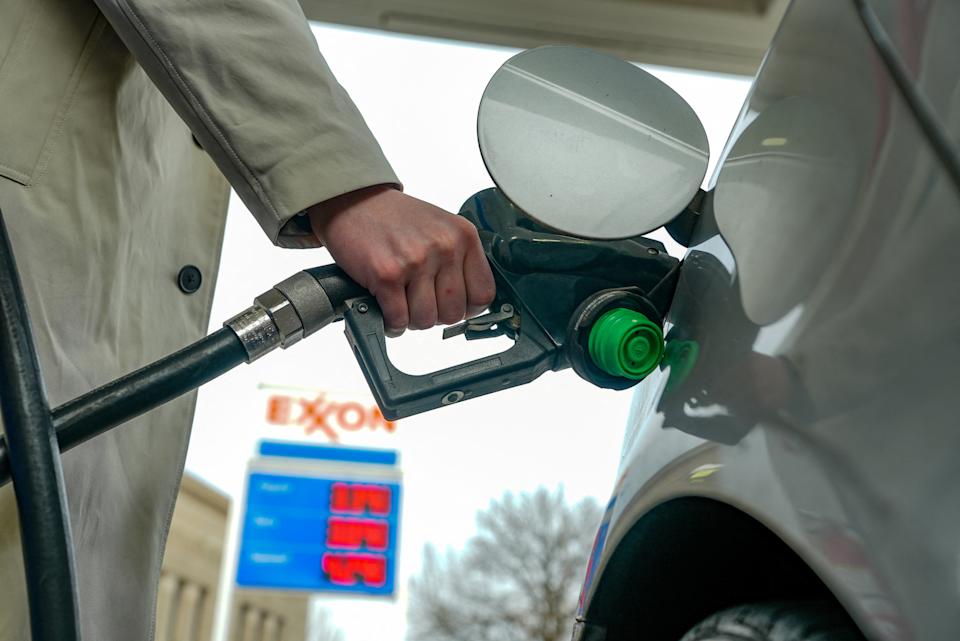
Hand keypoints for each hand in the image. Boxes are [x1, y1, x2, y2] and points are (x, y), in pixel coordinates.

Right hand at [307, 185, 495, 334]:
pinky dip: (391, 322)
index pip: (483, 294)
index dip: (467, 309)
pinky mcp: (387, 275)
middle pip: (453, 313)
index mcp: (463, 236)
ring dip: (410, 319)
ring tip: (401, 302)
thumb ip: (459, 261)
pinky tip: (386, 308)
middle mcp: (444, 247)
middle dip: (434, 316)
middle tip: (419, 302)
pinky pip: (398, 320)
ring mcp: (416, 261)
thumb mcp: (440, 228)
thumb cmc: (394, 218)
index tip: (452, 307)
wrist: (353, 201)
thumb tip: (468, 304)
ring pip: (425, 321)